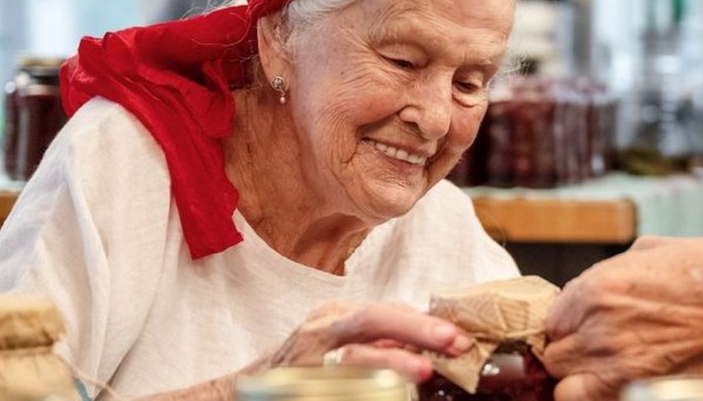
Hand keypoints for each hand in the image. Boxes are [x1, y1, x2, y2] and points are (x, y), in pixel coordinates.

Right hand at [246, 301, 474, 382]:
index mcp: (336, 315)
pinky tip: (388, 395)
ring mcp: (305, 358)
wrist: (242, 392)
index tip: (460, 336)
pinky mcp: (296, 385)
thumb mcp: (341, 343)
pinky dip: (362, 391)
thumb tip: (438, 342)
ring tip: (422, 372)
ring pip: (352, 355)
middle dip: (416, 329)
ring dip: (391, 363)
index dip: (425, 322)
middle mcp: (320, 330)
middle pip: (371, 320)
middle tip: (453, 343)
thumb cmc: (305, 367)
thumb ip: (381, 341)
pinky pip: (334, 388)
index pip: (386, 310)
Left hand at [542, 236, 702, 400]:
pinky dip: (601, 395)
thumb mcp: (658, 249)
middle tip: (602, 347)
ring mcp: (616, 369)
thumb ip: (617, 268)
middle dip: (574, 350)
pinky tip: (625, 381)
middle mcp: (598, 330)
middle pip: (556, 355)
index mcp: (596, 289)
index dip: (569, 322)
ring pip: (566, 387)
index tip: (585, 324)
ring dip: (581, 379)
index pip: (551, 318)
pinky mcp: (637, 394)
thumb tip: (601, 282)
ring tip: (609, 369)